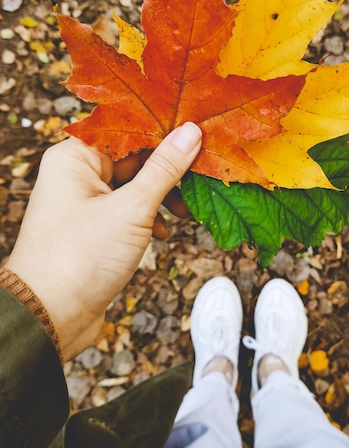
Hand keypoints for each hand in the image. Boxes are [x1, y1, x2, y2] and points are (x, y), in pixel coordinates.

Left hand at [5, 123, 201, 360]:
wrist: (50, 316)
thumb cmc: (82, 257)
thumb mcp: (132, 209)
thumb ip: (164, 169)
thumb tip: (189, 132)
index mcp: (75, 157)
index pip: (128, 131)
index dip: (164, 134)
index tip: (198, 138)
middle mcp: (76, 174)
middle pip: (133, 159)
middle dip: (167, 172)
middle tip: (200, 180)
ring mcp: (84, 202)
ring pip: (133, 187)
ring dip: (161, 198)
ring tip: (184, 213)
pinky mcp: (93, 227)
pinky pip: (127, 211)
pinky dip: (148, 219)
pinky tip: (163, 233)